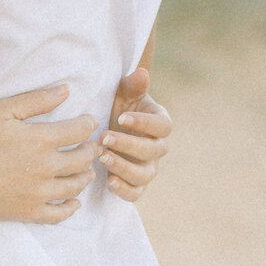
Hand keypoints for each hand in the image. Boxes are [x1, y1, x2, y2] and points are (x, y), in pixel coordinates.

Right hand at [0, 84, 99, 228]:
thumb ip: (34, 100)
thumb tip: (65, 90)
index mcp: (41, 139)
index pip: (79, 130)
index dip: (88, 123)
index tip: (90, 121)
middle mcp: (46, 167)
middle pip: (82, 159)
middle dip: (90, 150)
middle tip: (92, 146)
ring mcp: (39, 193)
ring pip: (75, 185)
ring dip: (85, 176)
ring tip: (86, 170)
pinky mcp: (28, 212)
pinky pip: (59, 214)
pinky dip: (70, 207)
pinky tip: (73, 201)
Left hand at [101, 83, 170, 204]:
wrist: (108, 124)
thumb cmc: (119, 106)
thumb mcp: (124, 93)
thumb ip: (133, 85)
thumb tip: (141, 73)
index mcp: (159, 123)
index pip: (162, 126)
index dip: (144, 123)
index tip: (121, 118)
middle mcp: (158, 147)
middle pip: (153, 150)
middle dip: (128, 145)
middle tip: (104, 137)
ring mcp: (148, 167)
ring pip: (145, 175)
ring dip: (124, 168)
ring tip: (103, 158)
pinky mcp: (135, 183)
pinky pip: (136, 193)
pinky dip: (125, 190)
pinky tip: (108, 181)